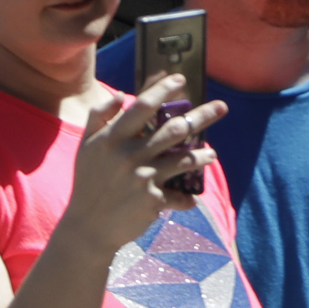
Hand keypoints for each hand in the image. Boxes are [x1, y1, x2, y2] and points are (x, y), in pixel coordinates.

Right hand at [58, 75, 225, 262]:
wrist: (88, 227)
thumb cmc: (88, 182)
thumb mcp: (86, 146)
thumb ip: (99, 116)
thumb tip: (122, 95)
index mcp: (112, 138)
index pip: (143, 106)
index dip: (164, 90)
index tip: (181, 80)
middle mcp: (130, 155)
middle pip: (175, 129)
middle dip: (203, 116)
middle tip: (222, 107)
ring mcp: (144, 177)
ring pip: (184, 159)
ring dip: (203, 156)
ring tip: (211, 154)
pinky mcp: (153, 200)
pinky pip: (178, 195)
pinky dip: (187, 198)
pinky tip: (192, 197)